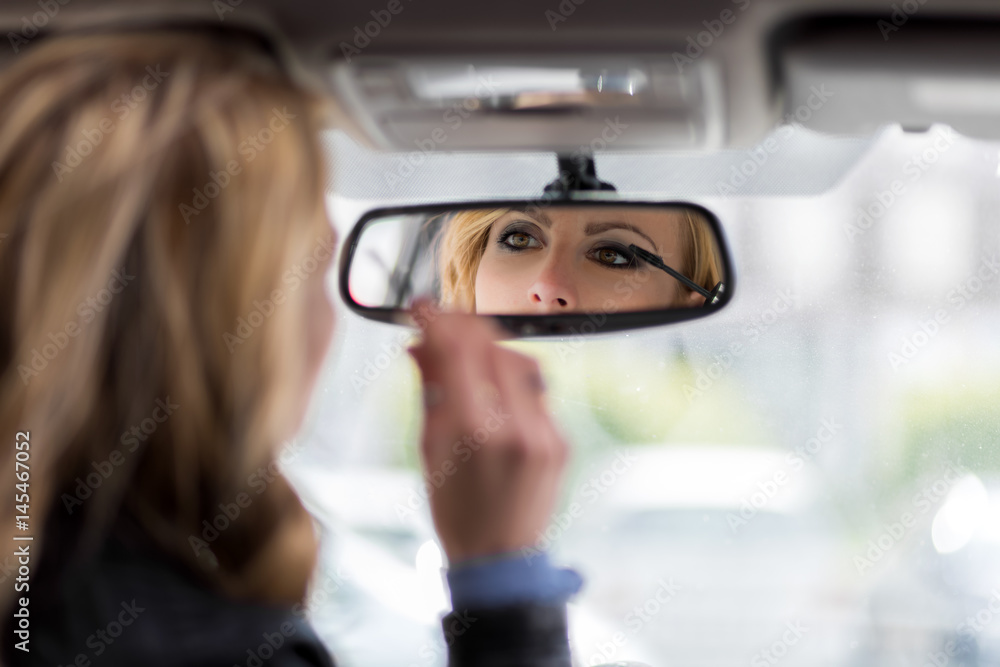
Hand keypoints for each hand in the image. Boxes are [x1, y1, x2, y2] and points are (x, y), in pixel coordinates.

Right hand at [407, 305, 567, 563]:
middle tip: (439, 322)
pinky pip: (538, 390)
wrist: (499, 559)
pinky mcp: (560, 439)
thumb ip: (430, 390)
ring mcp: (544, 432)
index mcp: (474, 430)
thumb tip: (420, 345)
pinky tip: (492, 381)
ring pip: (520, 361)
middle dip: (463, 325)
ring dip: (490, 346)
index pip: (457, 350)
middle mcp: (515, 426)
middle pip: (492, 345)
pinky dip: (511, 376)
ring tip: (464, 348)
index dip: (436, 320)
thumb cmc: (455, 510)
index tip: (420, 309)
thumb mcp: (428, 450)